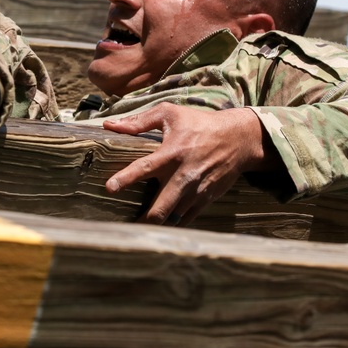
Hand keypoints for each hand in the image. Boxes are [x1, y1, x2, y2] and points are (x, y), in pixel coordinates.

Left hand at [103, 104, 278, 225]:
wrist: (238, 139)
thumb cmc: (199, 124)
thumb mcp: (170, 114)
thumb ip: (138, 121)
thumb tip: (109, 125)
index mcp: (171, 153)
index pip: (144, 168)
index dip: (126, 178)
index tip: (109, 188)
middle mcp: (183, 175)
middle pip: (160, 207)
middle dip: (143, 220)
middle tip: (124, 228)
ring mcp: (195, 191)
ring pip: (172, 218)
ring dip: (155, 226)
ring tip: (136, 233)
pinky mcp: (205, 199)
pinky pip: (185, 219)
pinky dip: (171, 225)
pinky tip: (158, 229)